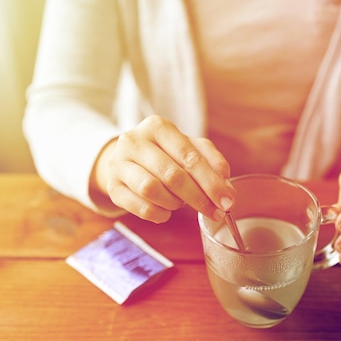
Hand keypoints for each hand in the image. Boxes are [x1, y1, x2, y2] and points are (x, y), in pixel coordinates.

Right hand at [90, 115, 234, 222]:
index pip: (189, 156)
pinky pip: (140, 207)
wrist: (127, 159)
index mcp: (158, 127)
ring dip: (175, 203)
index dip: (211, 182)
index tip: (228, 201)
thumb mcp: (189, 148)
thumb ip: (210, 161)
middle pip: (172, 175)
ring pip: (152, 190)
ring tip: (181, 203)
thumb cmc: (165, 154)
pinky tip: (166, 211)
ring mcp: (119, 164)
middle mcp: (134, 141)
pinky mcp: (112, 187)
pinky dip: (159, 214)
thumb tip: (226, 185)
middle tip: (215, 212)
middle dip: (199, 198)